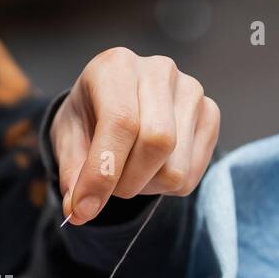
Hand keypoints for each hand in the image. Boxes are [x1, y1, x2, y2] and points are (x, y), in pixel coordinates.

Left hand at [51, 48, 219, 224]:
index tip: (83, 209)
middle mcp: (159, 71)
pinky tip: (150, 167)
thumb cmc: (88, 117)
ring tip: (128, 170)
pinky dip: (165, 186)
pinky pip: (191, 174)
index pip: (121, 122)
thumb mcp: (68, 138)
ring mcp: (191, 91)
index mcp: (117, 66)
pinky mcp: (210, 114)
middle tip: (107, 186)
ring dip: (145, 186)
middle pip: (157, 143)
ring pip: (175, 167)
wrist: (113, 102)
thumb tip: (78, 210)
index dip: (102, 173)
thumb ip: (72, 172)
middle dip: (126, 182)